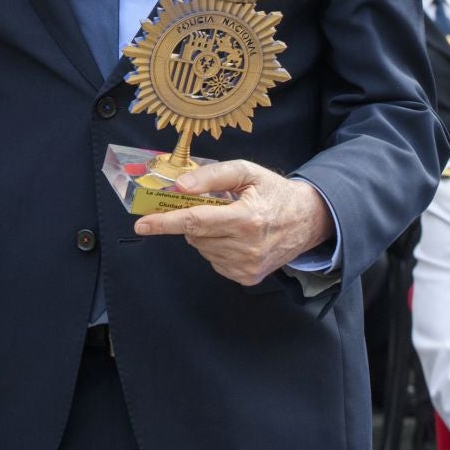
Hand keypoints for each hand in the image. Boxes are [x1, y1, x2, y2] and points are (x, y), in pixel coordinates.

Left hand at [132, 161, 330, 285]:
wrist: (307, 220)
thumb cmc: (274, 192)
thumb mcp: (247, 172)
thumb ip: (213, 175)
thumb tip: (181, 186)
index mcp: (246, 219)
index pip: (194, 221)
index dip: (164, 223)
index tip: (141, 225)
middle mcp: (247, 247)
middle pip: (194, 235)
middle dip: (193, 220)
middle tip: (213, 207)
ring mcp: (247, 266)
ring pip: (202, 249)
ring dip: (206, 234)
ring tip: (231, 221)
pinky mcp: (247, 277)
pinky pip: (214, 261)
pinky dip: (216, 247)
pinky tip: (236, 237)